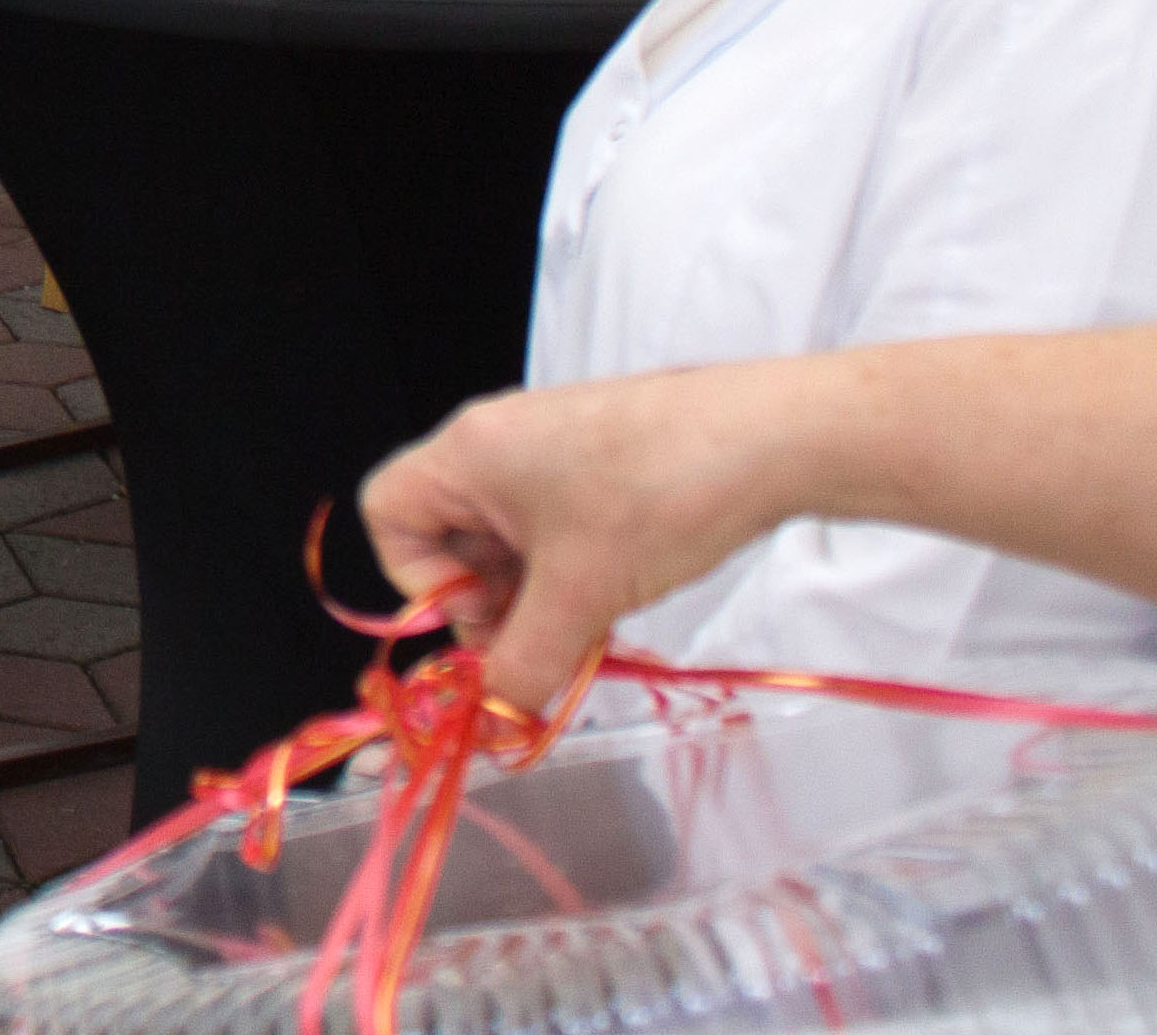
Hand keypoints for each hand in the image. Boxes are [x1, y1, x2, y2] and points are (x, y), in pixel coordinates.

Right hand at [364, 366, 827, 714]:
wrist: (767, 437)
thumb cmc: (654, 499)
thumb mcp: (581, 594)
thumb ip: (525, 663)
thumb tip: (495, 718)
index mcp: (466, 454)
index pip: (388, 513)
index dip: (420, 579)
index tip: (486, 618)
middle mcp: (495, 441)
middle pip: (450, 531)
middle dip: (488, 600)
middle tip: (543, 644)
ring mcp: (549, 446)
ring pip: (509, 537)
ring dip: (537, 595)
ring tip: (593, 626)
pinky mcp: (596, 457)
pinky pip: (553, 525)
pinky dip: (572, 571)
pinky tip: (619, 597)